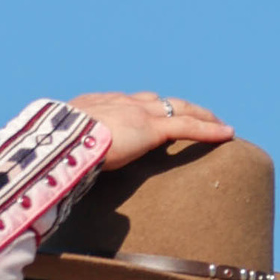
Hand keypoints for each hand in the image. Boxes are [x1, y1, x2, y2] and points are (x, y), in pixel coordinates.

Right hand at [68, 92, 233, 168]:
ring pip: (179, 109)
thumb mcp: (60, 150)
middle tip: (201, 114)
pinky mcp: (149, 127)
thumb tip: (67, 178)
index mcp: (98, 105)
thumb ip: (72, 158)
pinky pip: (187, 126)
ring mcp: (136, 112)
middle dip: (181, 106)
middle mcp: (120, 102)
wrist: (55, 140)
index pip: (130, 102)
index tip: (159, 113)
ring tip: (222, 125)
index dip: (149, 108)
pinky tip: (228, 134)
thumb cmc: (51, 150)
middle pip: (159, 101)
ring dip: (203, 116)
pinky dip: (209, 130)